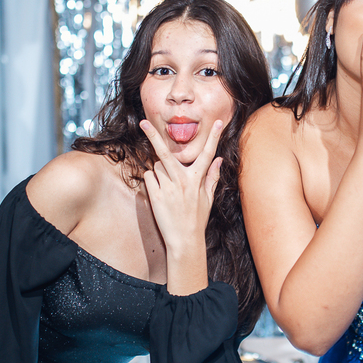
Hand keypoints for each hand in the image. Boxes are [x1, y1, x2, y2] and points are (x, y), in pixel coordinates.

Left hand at [138, 118, 223, 256]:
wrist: (184, 240)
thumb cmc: (197, 218)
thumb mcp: (208, 198)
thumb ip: (212, 177)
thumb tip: (219, 160)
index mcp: (197, 179)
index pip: (207, 154)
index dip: (214, 137)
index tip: (219, 123)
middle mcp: (182, 180)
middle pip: (165, 152)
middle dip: (153, 135)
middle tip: (144, 122)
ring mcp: (167, 187)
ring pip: (156, 166)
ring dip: (159, 171)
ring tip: (167, 187)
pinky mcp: (155, 195)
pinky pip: (149, 177)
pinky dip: (152, 181)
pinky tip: (160, 193)